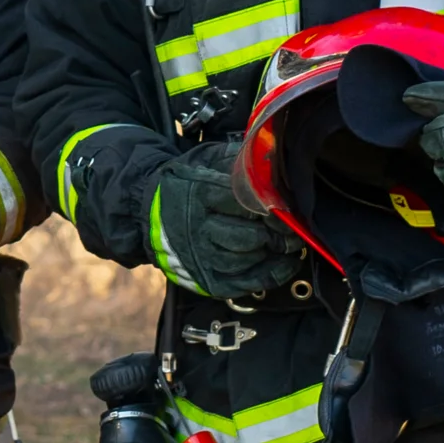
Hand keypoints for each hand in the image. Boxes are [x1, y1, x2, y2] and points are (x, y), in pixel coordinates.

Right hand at [151, 145, 310, 302]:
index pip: (244, 203)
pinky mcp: (205, 279)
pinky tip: (285, 264)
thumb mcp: (205, 160)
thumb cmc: (185, 183)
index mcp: (197, 193)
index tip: (288, 206)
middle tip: (294, 227)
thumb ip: (237, 160)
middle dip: (278, 234)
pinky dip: (271, 275)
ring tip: (292, 244)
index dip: (272, 207)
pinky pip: (244, 283)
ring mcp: (199, 257)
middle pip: (249, 237)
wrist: (149, 212)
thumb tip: (272, 159)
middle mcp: (196, 228)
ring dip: (276, 254)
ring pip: (248, 261)